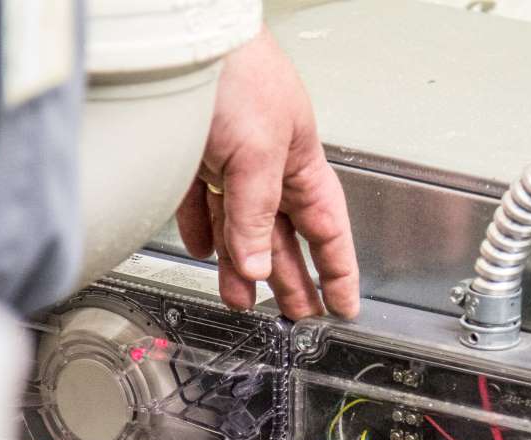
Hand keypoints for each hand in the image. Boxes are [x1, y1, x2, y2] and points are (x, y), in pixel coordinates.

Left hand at [175, 27, 358, 318]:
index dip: (338, 270)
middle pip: (284, 235)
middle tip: (296, 313)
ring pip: (241, 226)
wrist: (186, 36)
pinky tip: (204, 249)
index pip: (328, 229)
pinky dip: (203, 230)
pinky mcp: (192, 154)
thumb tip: (257, 266)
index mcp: (301, 163)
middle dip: (292, 277)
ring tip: (243, 298)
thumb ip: (255, 215)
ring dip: (242, 265)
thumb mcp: (255, 154)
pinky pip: (201, 203)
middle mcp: (269, 165)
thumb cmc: (236, 74)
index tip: (343, 304)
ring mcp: (230, 160)